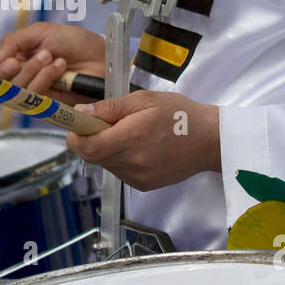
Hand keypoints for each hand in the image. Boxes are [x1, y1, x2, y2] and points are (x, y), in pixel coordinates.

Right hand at [0, 24, 104, 105]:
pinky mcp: (47, 104)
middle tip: (21, 57)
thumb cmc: (77, 43)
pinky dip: (45, 79)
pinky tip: (59, 67)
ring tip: (51, 56)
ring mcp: (36, 91)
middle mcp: (24, 76)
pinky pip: (34, 97)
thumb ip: (14, 42)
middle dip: (10, 68)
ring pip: (17, 88)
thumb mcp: (42, 32)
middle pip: (0, 81)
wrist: (101, 56)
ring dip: (33, 70)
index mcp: (19, 58)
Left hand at [64, 90, 220, 190]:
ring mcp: (138, 177)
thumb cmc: (179, 114)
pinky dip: (119, 159)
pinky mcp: (144, 185)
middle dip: (91, 140)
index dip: (75, 137)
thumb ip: (109, 108)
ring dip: (106, 149)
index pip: (88, 148)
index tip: (76, 125)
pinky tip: (137, 147)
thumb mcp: (143, 100)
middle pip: (93, 156)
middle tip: (105, 123)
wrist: (209, 140)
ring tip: (128, 133)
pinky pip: (119, 171)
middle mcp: (133, 162)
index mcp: (131, 138)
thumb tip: (81, 112)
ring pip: (105, 164)